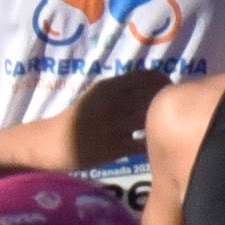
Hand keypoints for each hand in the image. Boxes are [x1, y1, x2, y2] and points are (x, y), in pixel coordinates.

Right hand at [53, 69, 171, 176]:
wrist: (51, 142)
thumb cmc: (74, 120)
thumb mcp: (94, 97)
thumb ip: (117, 91)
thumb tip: (147, 89)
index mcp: (107, 86)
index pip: (145, 77)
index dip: (162, 82)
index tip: (169, 89)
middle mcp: (113, 102)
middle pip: (152, 96)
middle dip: (166, 102)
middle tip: (174, 109)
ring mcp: (114, 124)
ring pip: (149, 118)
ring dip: (161, 122)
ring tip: (168, 128)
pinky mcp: (114, 147)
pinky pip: (142, 144)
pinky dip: (152, 144)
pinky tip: (157, 146)